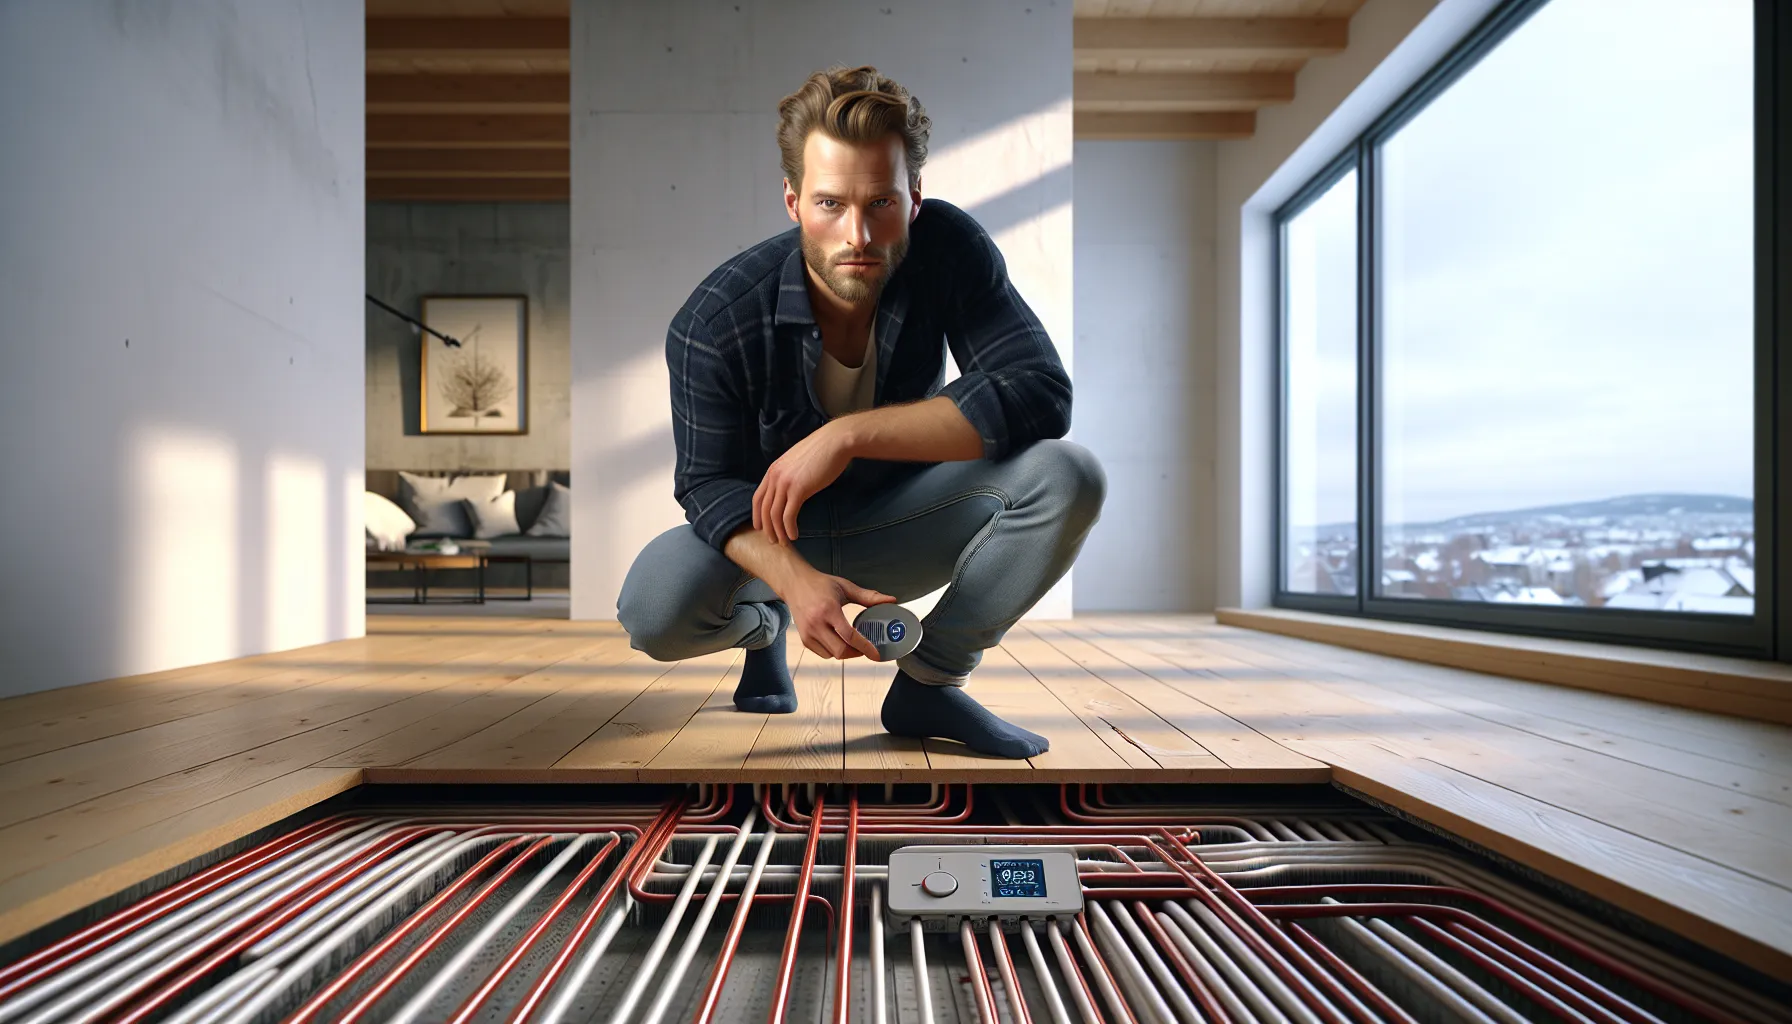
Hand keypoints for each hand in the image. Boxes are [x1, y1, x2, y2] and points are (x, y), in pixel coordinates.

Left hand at [753, 421, 851, 544]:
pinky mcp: (799, 489)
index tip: (760, 527)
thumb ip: (789, 474)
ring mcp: (785, 483)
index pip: (758, 497)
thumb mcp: (797, 462)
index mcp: (773, 470)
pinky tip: (794, 535)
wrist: (835, 442)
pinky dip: (789, 528)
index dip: (757, 514)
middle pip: (764, 508)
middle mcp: (775, 476)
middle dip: (767, 528)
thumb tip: (791, 488)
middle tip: (773, 541)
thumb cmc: (822, 451)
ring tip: (784, 542)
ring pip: (774, 514)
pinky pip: (789, 515)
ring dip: (778, 531)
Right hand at [778, 567, 897, 660]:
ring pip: (832, 655)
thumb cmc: (819, 584)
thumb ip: (868, 596)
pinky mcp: (804, 638)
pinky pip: (823, 654)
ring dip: (845, 653)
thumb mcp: (845, 587)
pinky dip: (833, 652)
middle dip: (857, 653)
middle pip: (840, 651)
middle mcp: (816, 623)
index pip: (849, 636)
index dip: (865, 647)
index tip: (875, 654)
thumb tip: (890, 600)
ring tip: (853, 643)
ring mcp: (808, 632)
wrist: (794, 583)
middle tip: (866, 648)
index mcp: (829, 610)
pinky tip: (839, 641)